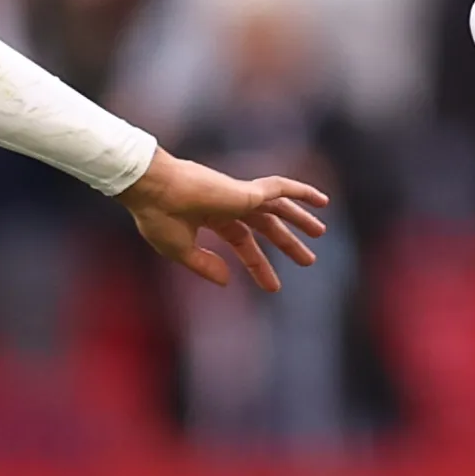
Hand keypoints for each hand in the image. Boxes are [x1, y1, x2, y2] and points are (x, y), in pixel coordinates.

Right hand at [125, 150, 330, 291]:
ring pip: (277, 207)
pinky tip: (321, 201)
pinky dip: (301, 192)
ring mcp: (238, 195)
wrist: (153, 190)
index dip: (258, 265)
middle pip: (265, 225)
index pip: (242, 242)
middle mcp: (227, 204)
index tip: (274, 287)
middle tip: (308, 260)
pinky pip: (281, 189)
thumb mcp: (180, 250)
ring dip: (300, 218)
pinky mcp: (246, 190)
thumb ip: (204, 265)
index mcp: (210, 217)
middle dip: (286, 242)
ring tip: (320, 233)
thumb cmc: (158, 217)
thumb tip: (228, 281)